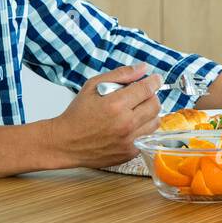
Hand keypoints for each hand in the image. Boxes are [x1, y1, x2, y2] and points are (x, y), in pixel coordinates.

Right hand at [48, 63, 162, 167]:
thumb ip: (120, 75)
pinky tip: (132, 125)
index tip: (156, 79)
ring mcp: (129, 141)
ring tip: (137, 110)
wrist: (66, 143)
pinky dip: (143, 129)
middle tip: (143, 95)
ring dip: (150, 113)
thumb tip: (143, 68)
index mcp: (116, 104)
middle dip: (152, 96)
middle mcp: (125, 124)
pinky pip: (147, 137)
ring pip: (155, 122)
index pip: (147, 89)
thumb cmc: (78, 113)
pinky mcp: (129, 153)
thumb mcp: (93, 86)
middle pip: (155, 105)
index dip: (154, 81)